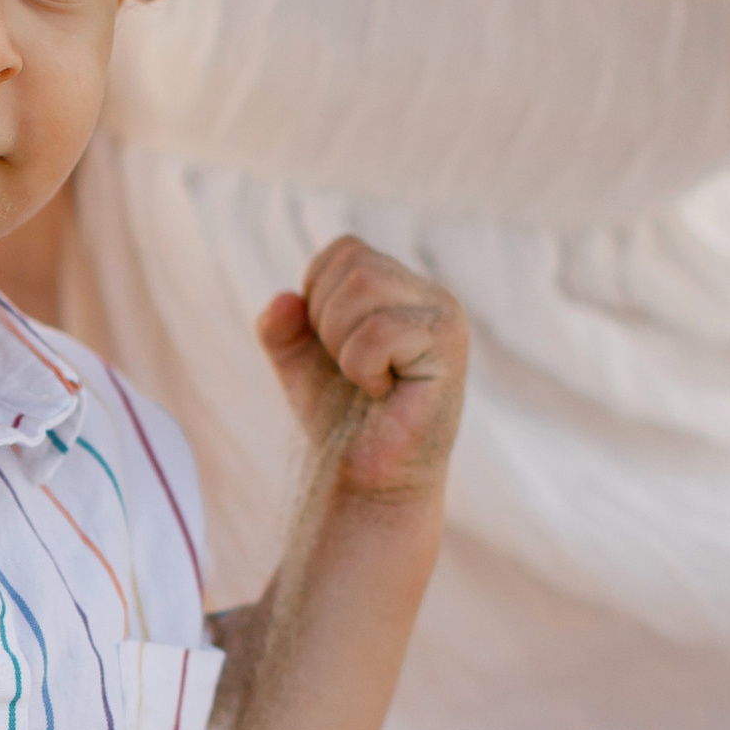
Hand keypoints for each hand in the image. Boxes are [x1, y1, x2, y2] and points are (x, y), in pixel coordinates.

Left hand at [257, 238, 467, 500]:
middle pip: (353, 265)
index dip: (317, 297)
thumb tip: (285, 298)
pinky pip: (378, 330)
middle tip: (350, 371)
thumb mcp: (298, 361)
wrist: (367, 480)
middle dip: (326, 322)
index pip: (345, 250)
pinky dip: (361, 366)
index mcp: (403, 289)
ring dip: (342, 343)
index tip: (332, 348)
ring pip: (364, 287)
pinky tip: (383, 392)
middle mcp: (431, 295)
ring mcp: (445, 318)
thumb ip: (281, 323)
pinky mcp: (448, 347)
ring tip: (367, 380)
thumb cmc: (340, 420)